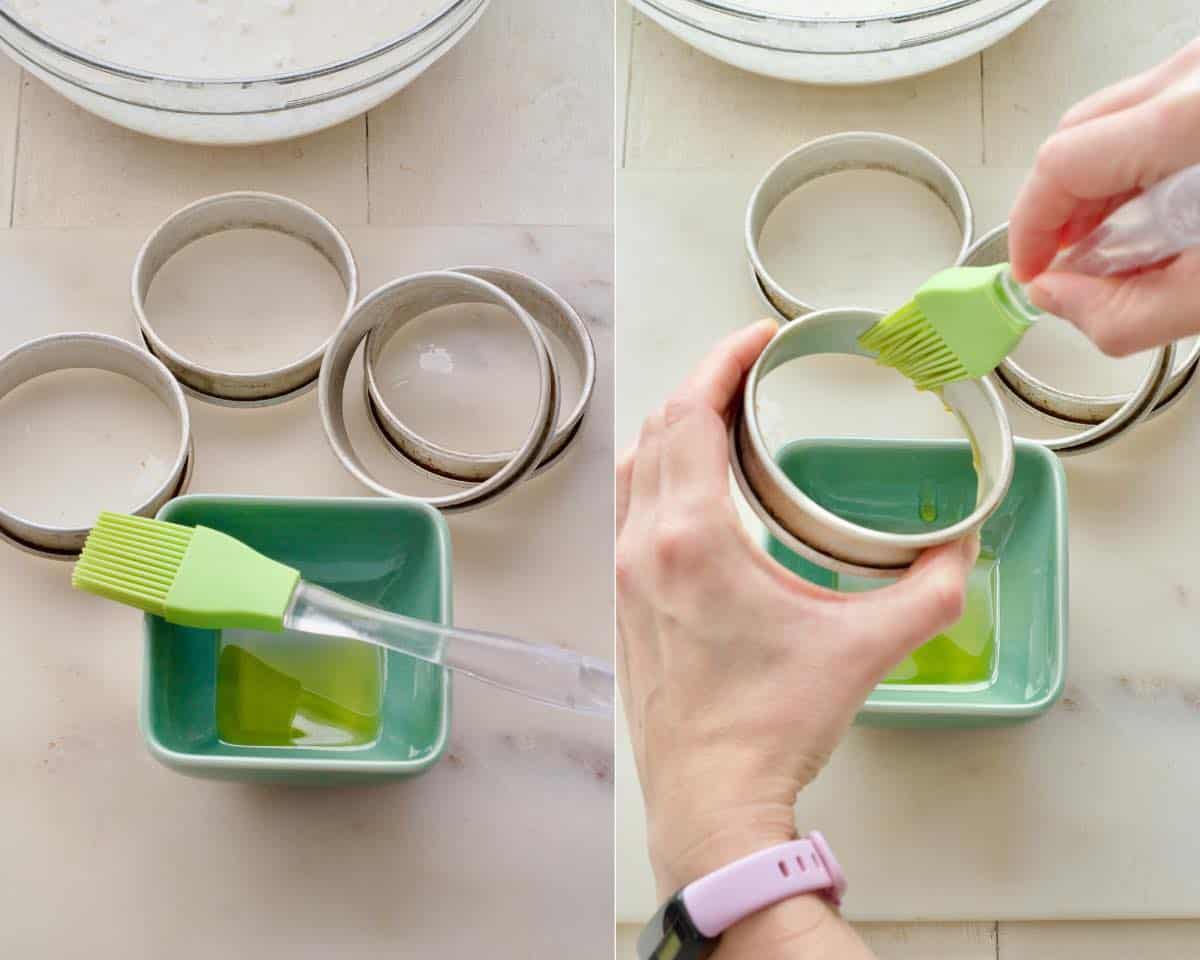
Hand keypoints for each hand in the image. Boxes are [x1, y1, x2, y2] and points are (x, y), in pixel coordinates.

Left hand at [615, 320, 979, 902]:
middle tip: (752, 370)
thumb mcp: (864, 649)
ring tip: (724, 417)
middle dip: (704, 385)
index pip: (690, 415)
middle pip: (658, 429)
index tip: (757, 338)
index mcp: (691, 536)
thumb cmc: (771, 725)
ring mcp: (625, 575)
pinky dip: (658, 475)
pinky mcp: (625, 603)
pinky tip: (696, 490)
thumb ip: (929, 591)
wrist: (709, 799)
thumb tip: (963, 550)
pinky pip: (629, 511)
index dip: (722, 362)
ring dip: (674, 429)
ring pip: (635, 469)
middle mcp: (644, 545)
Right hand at [1009, 39, 1199, 355]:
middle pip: (1073, 137)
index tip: (1032, 272)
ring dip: (1098, 189)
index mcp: (1190, 120)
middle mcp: (1194, 78)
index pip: (1060, 165)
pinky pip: (1149, 112)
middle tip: (1075, 265)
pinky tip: (1164, 208)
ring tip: (1128, 241)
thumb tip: (1060, 301)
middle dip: (1060, 210)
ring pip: (1108, 122)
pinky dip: (1137, 165)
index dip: (1031, 228)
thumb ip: (1130, 313)